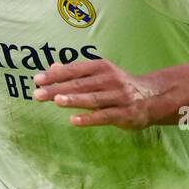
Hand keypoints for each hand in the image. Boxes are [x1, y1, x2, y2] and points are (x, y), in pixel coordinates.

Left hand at [33, 57, 163, 129]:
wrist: (152, 97)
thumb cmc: (118, 86)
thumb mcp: (99, 74)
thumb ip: (76, 72)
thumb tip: (52, 68)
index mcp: (101, 67)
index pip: (75, 70)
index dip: (55, 75)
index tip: (37, 79)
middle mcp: (109, 80)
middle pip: (80, 84)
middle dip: (57, 88)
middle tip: (37, 93)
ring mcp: (117, 97)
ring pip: (92, 99)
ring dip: (73, 100)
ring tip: (55, 100)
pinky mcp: (124, 114)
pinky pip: (104, 116)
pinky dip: (88, 118)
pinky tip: (73, 120)